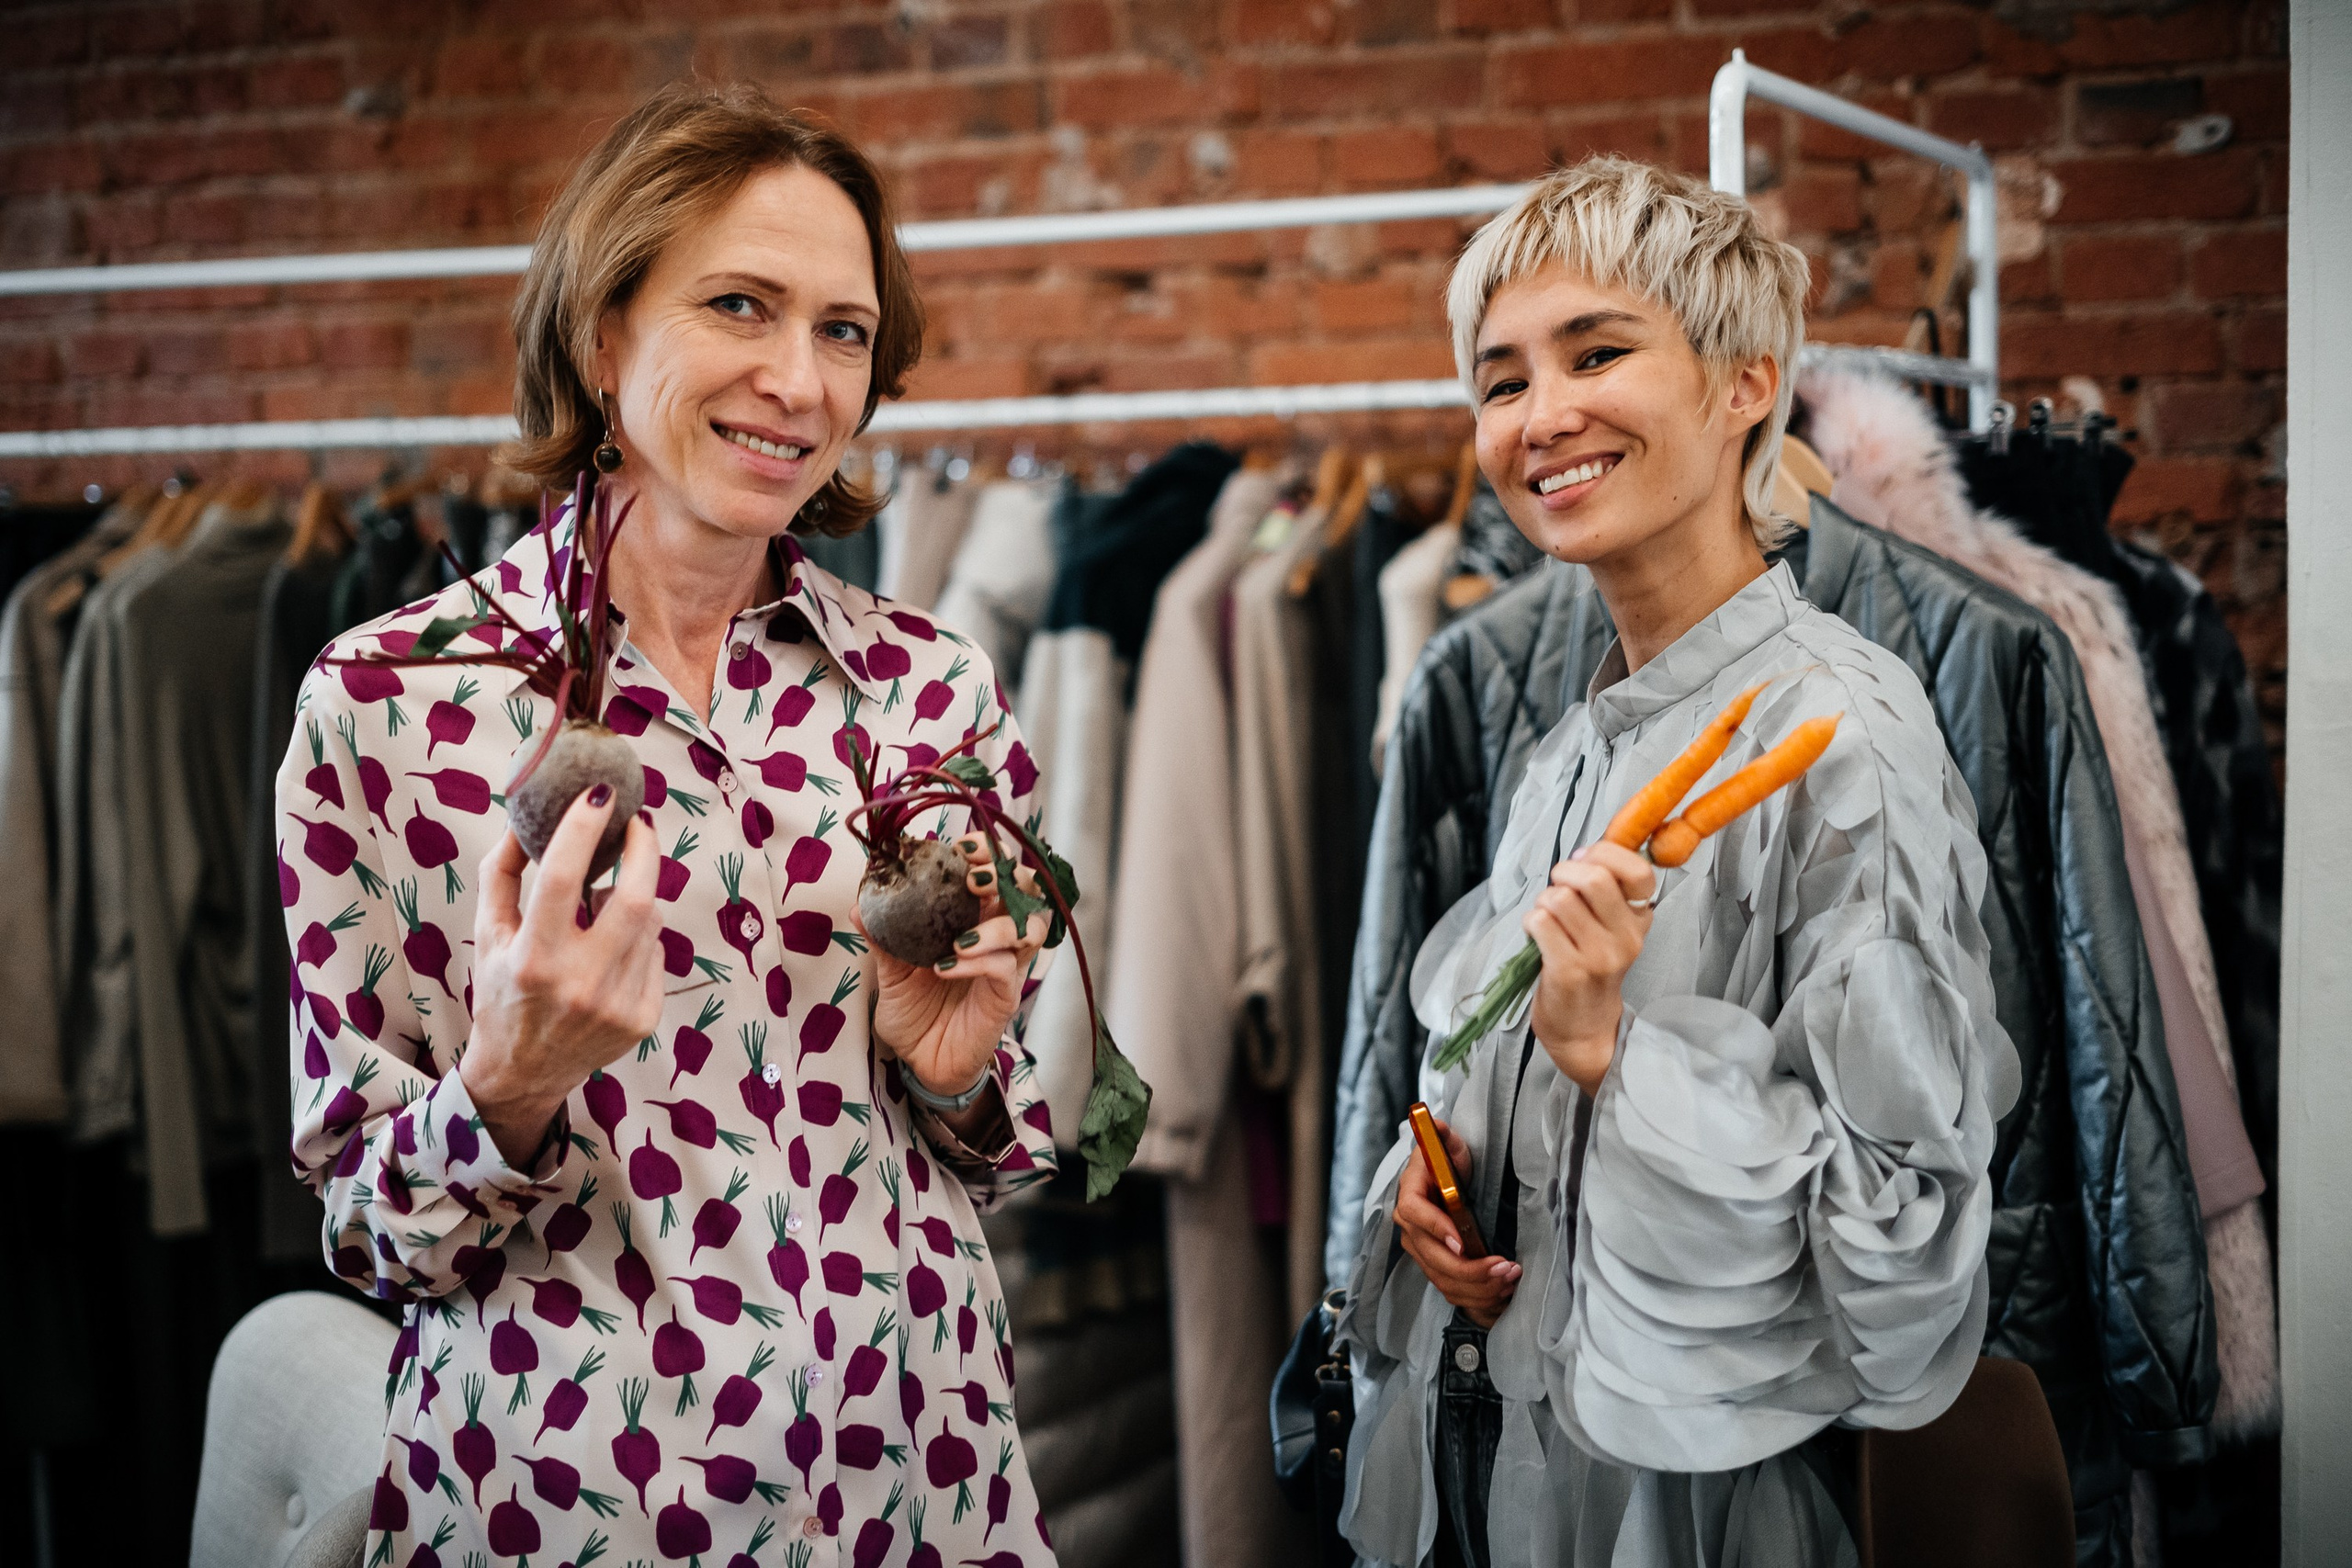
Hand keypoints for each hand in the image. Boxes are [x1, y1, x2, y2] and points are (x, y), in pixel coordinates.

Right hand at [460, 787, 663, 1165]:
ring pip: (650, 922)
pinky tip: (612, 947)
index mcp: (534, 959)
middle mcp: (580, 984)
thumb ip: (502, 871)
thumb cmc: (501, 992)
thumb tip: (526, 814)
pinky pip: (655, 953)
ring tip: (605, 899)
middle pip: (637, 897)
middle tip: (638, 822)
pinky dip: (639, 938)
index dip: (583, 827)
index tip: (600, 792)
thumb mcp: (487, 933)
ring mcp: (618, 1005)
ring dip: (634, 896)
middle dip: (644, 848)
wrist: (523, 1073)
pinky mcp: (644, 1020)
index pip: (563, 878)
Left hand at [866, 833, 1048, 1115]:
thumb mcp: (890, 971)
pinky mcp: (1003, 997)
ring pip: (1027, 927)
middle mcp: (997, 937)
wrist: (921, 1063)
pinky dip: (977, 961)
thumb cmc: (915, 1012)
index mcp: (973, 919)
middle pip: (1026, 890)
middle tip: (974, 878)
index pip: (995, 873)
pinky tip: (946, 966)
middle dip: (1005, 875)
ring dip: (998, 922)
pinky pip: (1003, 969)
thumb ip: (883, 937)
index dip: (987, 852)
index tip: (962, 844)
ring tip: (961, 935)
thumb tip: (860, 902)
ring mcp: (1005, 966)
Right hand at [1393, 1115, 1520, 1328]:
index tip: (1462, 1242)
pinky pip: (1452, 1290)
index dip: (1437, 1230)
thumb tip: (1434, 1123)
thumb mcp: (1449, 1145)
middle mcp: (1410, 1229)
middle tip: (1506, 1267)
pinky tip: (1502, 1289)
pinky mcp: (1435, 1268)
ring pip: (1444, 1280)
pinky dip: (1477, 1296)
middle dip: (1470, 1269)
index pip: (1416, 1215)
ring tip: (1510, 1278)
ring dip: (1478, 1286)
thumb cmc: (1448, 1164)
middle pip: (1433, 1257)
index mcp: (1410, 1195)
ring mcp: (1421, 1252)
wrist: (1446, 1184)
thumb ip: (1442, 1135)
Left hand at [1524, 840, 1655, 1097]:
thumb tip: (1585, 853)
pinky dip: (1530, 922)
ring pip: (1560, 899)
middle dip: (1564, 873)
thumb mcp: (1610, 927)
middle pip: (1594, 878)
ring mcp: (1599, 956)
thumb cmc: (1589, 967)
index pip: (1638, 871)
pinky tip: (1536, 937)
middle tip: (1558, 887)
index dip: (1604, 854)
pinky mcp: (1569, 971)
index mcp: (1639, 920)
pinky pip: (1540, 922)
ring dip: (1543, 902)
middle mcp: (1625, 938)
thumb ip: (1606, 889)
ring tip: (1547, 920)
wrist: (1584, 1028)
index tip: (1584, 862)